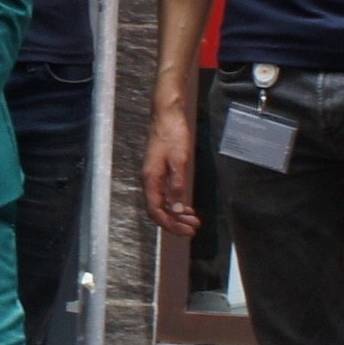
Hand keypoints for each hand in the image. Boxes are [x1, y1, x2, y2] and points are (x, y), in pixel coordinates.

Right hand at [141, 87, 198, 235]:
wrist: (168, 113)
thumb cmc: (174, 134)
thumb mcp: (180, 160)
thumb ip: (178, 185)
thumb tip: (177, 209)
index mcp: (151, 179)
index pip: (156, 211)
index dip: (171, 225)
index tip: (188, 231)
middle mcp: (149, 180)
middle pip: (158, 210)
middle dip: (175, 222)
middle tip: (194, 228)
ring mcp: (154, 176)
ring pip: (162, 203)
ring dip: (176, 214)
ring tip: (193, 220)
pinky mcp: (160, 171)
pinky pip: (165, 194)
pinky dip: (175, 203)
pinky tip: (186, 205)